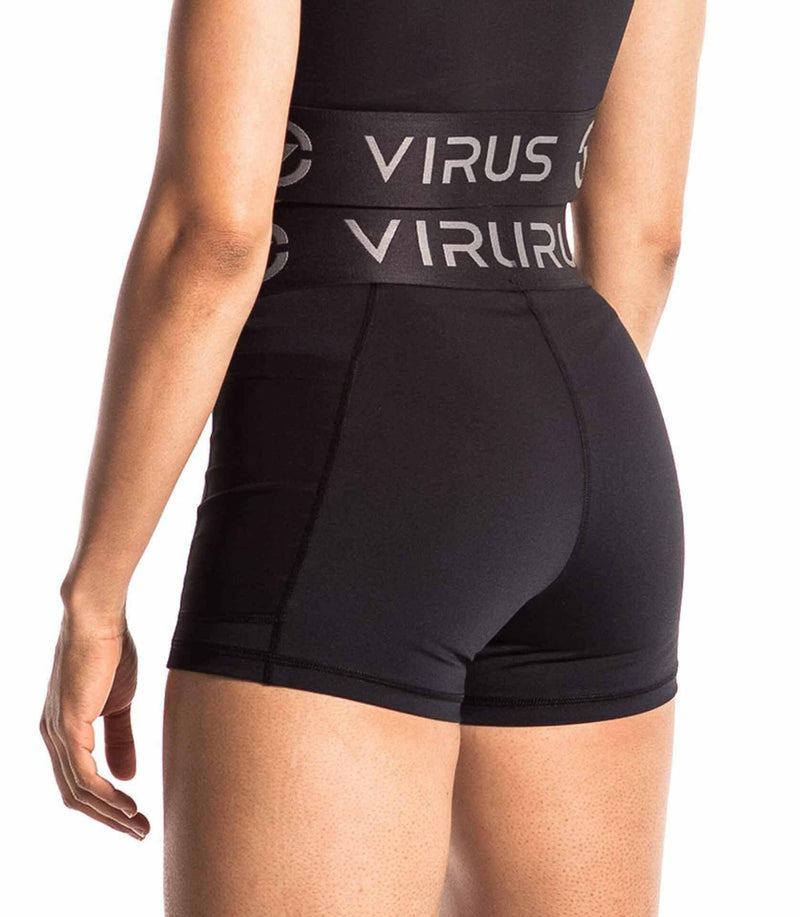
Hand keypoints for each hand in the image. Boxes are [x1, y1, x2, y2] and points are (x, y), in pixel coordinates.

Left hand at [40, 613, 149, 839]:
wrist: (99, 619)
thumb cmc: (110, 651)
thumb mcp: (120, 701)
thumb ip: (120, 738)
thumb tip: (126, 776)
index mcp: (63, 731)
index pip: (78, 782)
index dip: (106, 804)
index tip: (136, 816)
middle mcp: (52, 737)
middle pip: (75, 795)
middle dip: (109, 818)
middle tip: (141, 832)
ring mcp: (56, 733)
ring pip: (78, 791)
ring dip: (110, 813)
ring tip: (140, 825)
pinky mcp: (67, 726)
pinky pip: (84, 775)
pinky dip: (106, 795)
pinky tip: (128, 803)